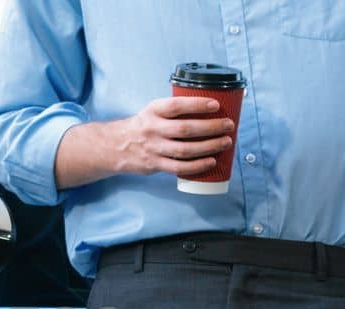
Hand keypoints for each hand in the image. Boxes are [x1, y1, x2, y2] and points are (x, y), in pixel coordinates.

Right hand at [53, 97, 234, 188]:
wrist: (115, 146)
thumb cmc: (142, 126)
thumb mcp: (153, 111)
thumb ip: (174, 111)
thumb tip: (208, 110)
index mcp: (153, 111)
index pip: (177, 106)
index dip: (197, 105)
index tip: (216, 105)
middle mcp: (153, 129)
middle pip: (186, 129)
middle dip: (211, 128)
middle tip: (229, 126)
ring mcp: (154, 148)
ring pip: (186, 149)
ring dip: (209, 147)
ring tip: (225, 142)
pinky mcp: (155, 164)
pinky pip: (179, 167)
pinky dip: (197, 165)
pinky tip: (211, 161)